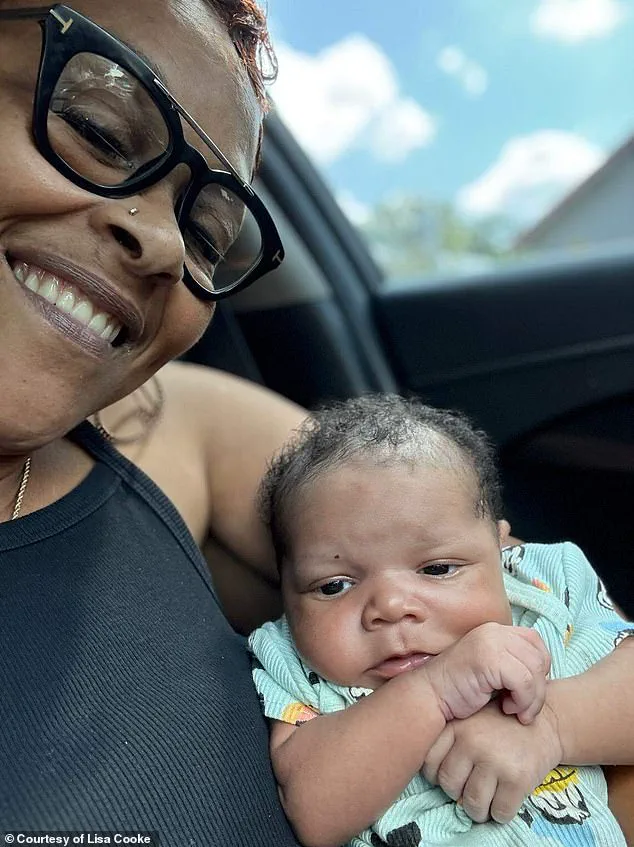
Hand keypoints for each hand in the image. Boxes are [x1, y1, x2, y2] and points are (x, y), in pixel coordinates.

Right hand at [422, 623, 550, 723]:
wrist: (430, 696)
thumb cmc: (459, 690)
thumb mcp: (490, 670)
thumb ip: (511, 663)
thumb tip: (544, 674)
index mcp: (494, 631)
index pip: (535, 641)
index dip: (540, 667)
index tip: (528, 690)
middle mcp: (494, 631)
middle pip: (539, 657)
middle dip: (539, 688)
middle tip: (524, 707)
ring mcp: (490, 642)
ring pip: (535, 671)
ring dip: (532, 699)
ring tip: (516, 710)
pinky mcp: (488, 659)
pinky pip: (524, 682)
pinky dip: (522, 701)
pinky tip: (506, 708)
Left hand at [422, 699, 562, 823]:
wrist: (546, 723)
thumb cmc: (501, 726)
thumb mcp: (470, 720)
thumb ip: (450, 742)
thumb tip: (435, 779)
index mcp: (457, 726)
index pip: (429, 763)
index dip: (437, 776)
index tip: (451, 776)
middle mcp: (472, 742)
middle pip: (449, 786)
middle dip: (459, 794)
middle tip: (471, 787)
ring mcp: (495, 760)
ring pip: (472, 805)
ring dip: (478, 809)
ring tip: (487, 798)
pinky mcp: (517, 779)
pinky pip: (499, 813)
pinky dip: (500, 814)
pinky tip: (504, 799)